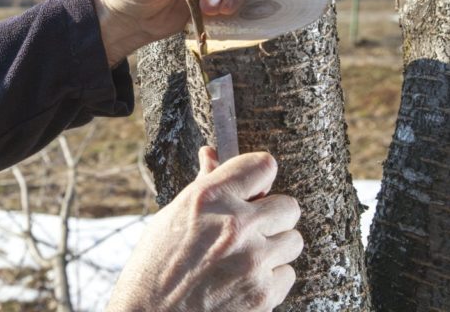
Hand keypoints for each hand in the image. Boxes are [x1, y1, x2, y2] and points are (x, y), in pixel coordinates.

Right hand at [107, 147, 302, 311]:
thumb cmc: (155, 266)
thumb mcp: (173, 217)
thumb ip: (205, 185)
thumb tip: (212, 154)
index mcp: (209, 198)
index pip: (264, 166)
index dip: (259, 177)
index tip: (254, 187)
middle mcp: (234, 225)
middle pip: (289, 206)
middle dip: (272, 216)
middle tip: (250, 228)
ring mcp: (252, 262)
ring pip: (293, 241)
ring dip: (274, 248)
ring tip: (244, 257)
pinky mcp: (262, 295)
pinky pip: (288, 274)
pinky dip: (270, 279)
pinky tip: (243, 281)